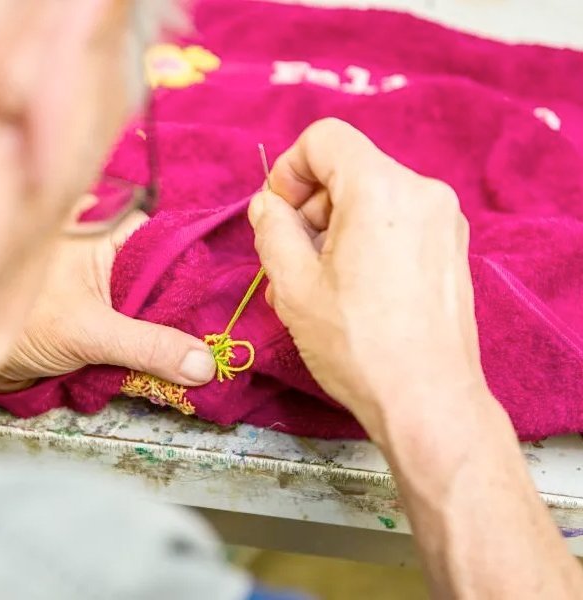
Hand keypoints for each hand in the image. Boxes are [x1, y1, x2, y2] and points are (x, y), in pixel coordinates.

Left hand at [0, 208, 215, 392]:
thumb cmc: (17, 320)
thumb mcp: (89, 330)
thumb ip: (148, 345)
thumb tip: (206, 364)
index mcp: (110, 233)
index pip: (173, 249)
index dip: (201, 282)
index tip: (229, 318)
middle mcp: (111, 255)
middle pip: (167, 285)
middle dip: (189, 319)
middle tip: (224, 351)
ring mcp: (106, 290)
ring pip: (153, 313)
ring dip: (171, 341)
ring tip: (205, 368)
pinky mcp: (99, 321)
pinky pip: (136, 334)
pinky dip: (150, 354)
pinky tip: (173, 373)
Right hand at [249, 119, 484, 436]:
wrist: (427, 400)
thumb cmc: (357, 345)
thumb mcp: (292, 284)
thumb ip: (271, 228)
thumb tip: (268, 205)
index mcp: (381, 189)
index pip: (325, 138)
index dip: (288, 169)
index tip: (276, 213)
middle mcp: (422, 192)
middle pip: (348, 169)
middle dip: (309, 205)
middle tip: (288, 257)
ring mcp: (443, 221)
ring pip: (370, 197)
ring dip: (333, 227)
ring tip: (315, 282)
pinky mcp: (451, 248)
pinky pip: (395, 222)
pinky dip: (364, 239)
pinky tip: (349, 288)